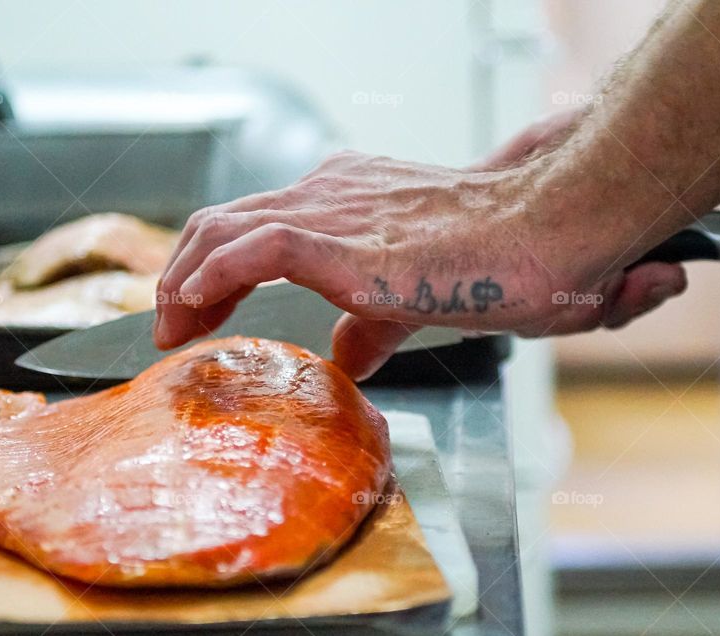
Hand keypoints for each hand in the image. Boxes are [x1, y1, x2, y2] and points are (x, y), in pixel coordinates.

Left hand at [155, 145, 685, 379]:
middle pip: (225, 221)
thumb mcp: (423, 299)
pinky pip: (252, 248)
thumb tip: (351, 359)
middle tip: (170, 327)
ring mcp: (335, 210)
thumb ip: (376, 323)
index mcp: (351, 200)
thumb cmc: (509, 260)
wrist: (551, 231)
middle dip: (184, 274)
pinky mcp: (344, 241)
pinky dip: (210, 276)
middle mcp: (334, 193)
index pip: (258, 223)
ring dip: (183, 279)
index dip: (216, 267)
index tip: (198, 313)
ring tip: (168, 328)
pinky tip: (188, 308)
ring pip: (224, 228)